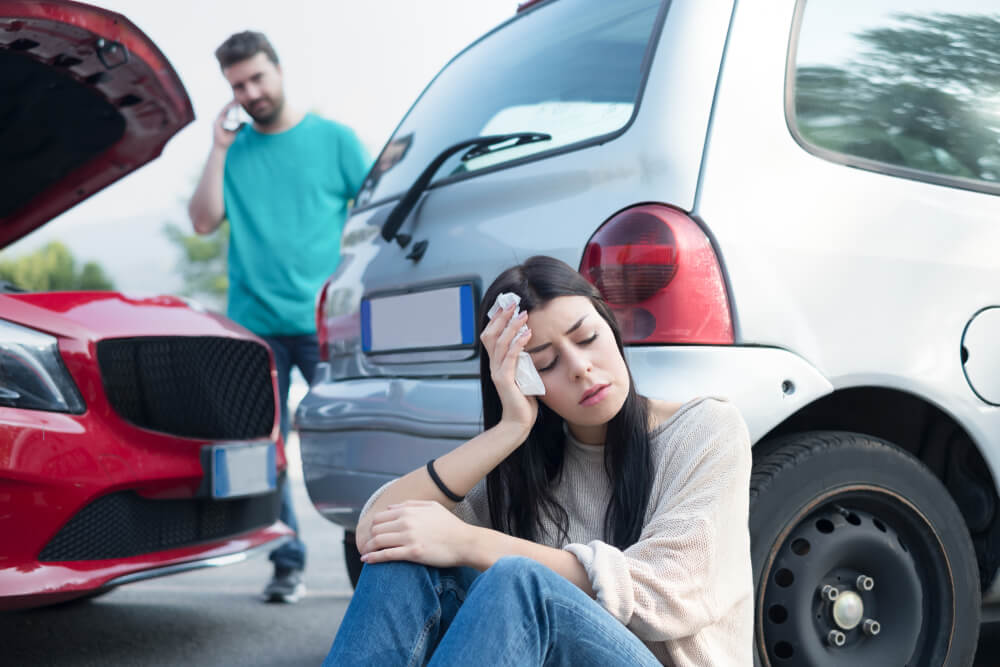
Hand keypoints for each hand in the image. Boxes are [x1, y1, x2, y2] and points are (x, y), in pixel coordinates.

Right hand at [213, 100, 240, 148]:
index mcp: (221, 120)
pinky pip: (223, 120)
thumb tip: (245, 122)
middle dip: (230, 103)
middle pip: (224, 109)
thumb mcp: (235, 132)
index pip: (226, 110)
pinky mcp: (215, 126)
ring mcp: (215, 122)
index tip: (238, 101)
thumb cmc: (226, 141)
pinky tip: (234, 117)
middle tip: (237, 98)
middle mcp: (217, 119)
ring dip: (229, 107)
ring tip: (235, 103)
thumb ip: (239, 127)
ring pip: (223, 112)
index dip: (232, 105)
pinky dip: (229, 118)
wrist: (220, 148)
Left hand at [360, 500, 474, 567]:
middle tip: (367, 545)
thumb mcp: (432, 506)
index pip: (380, 517)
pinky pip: (386, 555)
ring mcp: (409, 537)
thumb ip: (410, 504)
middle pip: (376, 529)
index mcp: (409, 510)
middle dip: (369, 537)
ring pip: (378, 541)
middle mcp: (406, 522)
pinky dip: (373, 558)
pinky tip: (366, 560)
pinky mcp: (412, 553)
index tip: (372, 534)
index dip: (374, 526)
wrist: (465, 542)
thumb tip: (390, 507)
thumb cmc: (450, 525)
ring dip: (368, 548)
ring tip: (366, 553)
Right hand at [479, 303, 538, 433]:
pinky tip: (527, 334)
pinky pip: (510, 357)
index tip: (505, 305)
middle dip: (501, 317)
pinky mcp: (505, 380)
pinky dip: (518, 343)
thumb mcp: (523, 374)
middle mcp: (493, 365)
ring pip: (500, 343)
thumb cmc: (523, 400)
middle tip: (513, 304)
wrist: (518, 422)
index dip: (495, 320)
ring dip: (511, 326)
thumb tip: (530, 344)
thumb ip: (523, 360)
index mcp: (496, 363)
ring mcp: (497, 372)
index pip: (491, 336)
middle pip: (490, 335)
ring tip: (523, 315)